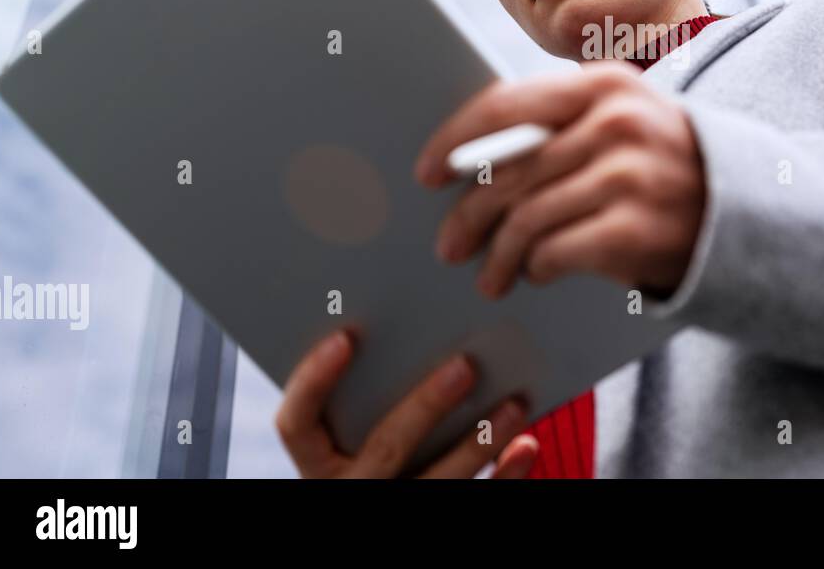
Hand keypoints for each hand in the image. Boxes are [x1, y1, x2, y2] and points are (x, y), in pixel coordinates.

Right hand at [276, 329, 537, 477]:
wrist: (384, 491)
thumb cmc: (368, 440)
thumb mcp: (352, 422)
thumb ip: (363, 384)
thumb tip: (402, 306)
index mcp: (317, 460)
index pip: (295, 424)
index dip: (314, 381)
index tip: (345, 336)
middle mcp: (350, 487)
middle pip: (385, 447)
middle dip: (426, 406)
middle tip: (465, 366)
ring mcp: (391, 503)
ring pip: (438, 480)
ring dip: (481, 441)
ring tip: (516, 403)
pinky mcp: (433, 517)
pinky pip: (476, 501)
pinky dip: (506, 475)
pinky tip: (528, 445)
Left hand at [415, 60, 706, 300]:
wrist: (755, 212)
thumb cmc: (669, 166)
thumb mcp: (626, 120)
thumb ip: (562, 126)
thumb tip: (472, 156)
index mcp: (603, 86)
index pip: (505, 105)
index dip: (455, 141)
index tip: (426, 172)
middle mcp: (614, 122)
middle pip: (508, 171)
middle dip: (468, 215)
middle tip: (449, 245)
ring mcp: (627, 175)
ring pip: (525, 218)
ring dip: (498, 255)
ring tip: (490, 276)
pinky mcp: (635, 228)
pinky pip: (555, 251)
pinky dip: (537, 267)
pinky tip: (537, 273)